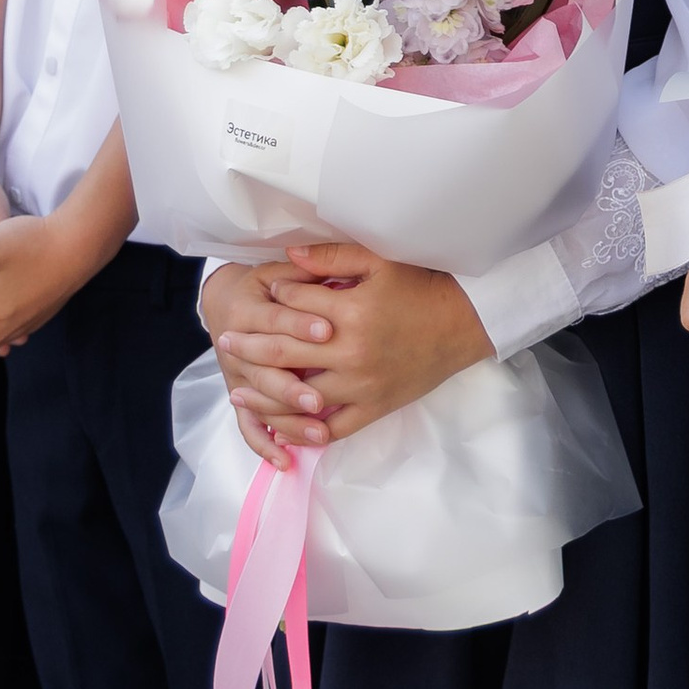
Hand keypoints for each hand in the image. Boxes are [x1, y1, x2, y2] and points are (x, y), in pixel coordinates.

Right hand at [202, 259, 334, 468]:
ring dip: (288, 419)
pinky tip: (286, 460)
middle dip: (293, 385)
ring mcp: (237, 377)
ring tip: (318, 432)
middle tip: (320, 399)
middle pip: (265, 370)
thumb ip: (299, 270)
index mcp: (247, 309)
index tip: (327, 329)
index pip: (274, 319)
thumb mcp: (275, 269)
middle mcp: (236, 348)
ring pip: (261, 404)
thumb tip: (318, 262)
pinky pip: (249, 427)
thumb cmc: (261, 284)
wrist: (224, 300)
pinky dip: (265, 444)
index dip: (298, 323)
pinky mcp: (240, 395)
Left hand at [214, 242, 492, 445]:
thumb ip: (332, 258)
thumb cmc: (422, 288)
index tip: (255, 295)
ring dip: (264, 397)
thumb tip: (287, 256)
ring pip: (300, 398)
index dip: (272, 300)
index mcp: (350, 314)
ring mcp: (361, 385)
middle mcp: (350, 353)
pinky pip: (331, 428)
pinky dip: (304, 432)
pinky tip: (283, 430)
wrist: (464, 324)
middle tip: (224, 342)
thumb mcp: (380, 262)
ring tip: (238, 393)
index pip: (295, 308)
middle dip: (250, 348)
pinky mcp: (373, 408)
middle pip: (286, 355)